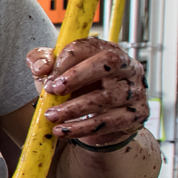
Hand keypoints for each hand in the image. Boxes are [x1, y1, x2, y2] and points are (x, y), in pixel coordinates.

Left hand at [28, 39, 147, 145]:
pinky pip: (109, 123)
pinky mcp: (136, 115)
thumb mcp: (56, 71)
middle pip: (107, 63)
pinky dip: (82, 129)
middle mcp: (126, 67)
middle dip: (77, 77)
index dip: (66, 61)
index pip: (89, 46)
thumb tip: (41, 67)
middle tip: (54, 91)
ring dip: (74, 109)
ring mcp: (135, 90)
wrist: (97, 119)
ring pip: (106, 97)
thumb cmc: (78, 89)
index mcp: (107, 50)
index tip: (48, 77)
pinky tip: (64, 131)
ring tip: (52, 116)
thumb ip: (41, 60)